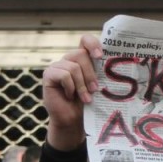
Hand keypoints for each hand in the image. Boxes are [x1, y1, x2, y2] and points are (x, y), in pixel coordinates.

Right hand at [43, 34, 101, 151]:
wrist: (72, 120)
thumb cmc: (86, 104)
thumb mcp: (96, 86)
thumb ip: (100, 74)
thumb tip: (114, 65)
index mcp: (81, 59)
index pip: (85, 40)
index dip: (92, 43)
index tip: (100, 56)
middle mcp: (68, 59)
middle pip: (80, 54)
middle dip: (90, 73)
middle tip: (95, 89)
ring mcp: (57, 66)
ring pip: (73, 67)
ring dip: (82, 85)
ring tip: (85, 98)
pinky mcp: (49, 75)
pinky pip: (63, 75)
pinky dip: (70, 87)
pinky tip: (70, 96)